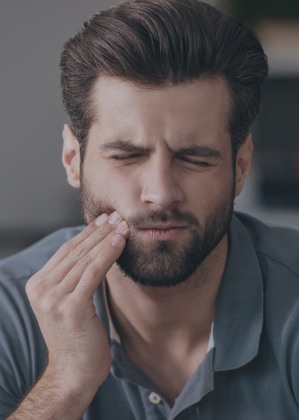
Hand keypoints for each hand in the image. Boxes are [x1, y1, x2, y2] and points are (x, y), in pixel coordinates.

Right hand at [25, 212, 128, 408]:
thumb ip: (73, 278)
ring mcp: (54, 298)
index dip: (87, 233)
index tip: (104, 219)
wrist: (74, 372)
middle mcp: (41, 289)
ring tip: (123, 225)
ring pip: (85, 259)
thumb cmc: (78, 336)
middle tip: (117, 216)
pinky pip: (93, 272)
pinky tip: (120, 242)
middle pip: (75, 251)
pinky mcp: (71, 307)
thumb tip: (94, 250)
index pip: (66, 251)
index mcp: (38, 285)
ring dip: (107, 239)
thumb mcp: (69, 302)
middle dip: (99, 231)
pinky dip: (108, 254)